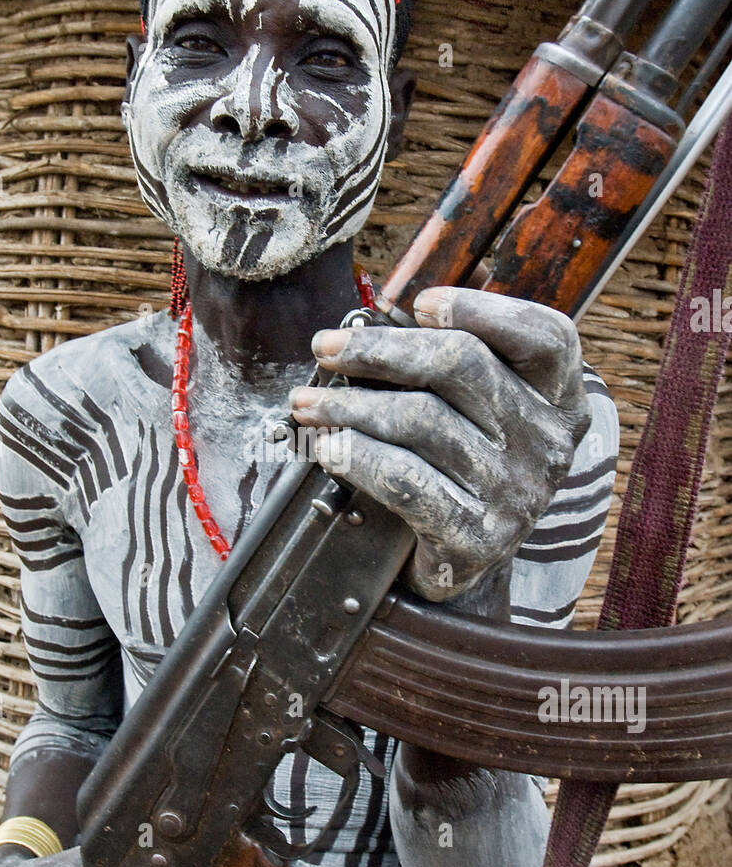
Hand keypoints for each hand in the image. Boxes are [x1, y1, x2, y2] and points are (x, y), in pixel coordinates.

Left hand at [290, 286, 590, 600]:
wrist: (466, 563)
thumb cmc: (463, 468)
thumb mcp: (480, 411)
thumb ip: (457, 360)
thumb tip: (385, 317)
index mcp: (559, 399)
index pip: (543, 335)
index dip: (482, 309)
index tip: (420, 304)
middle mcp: (547, 443)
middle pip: (461, 364)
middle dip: (380, 350)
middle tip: (324, 348)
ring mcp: (516, 493)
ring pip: (421, 420)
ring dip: (349, 406)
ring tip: (308, 404)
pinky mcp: (477, 537)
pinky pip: (405, 480)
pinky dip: (358, 457)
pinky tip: (327, 447)